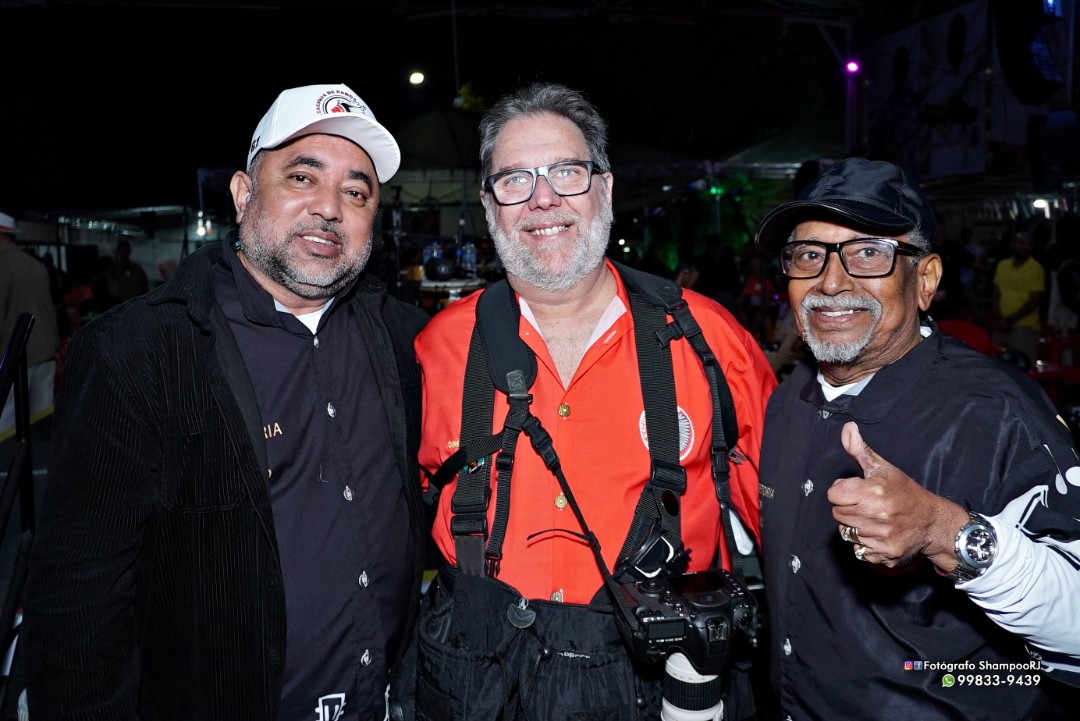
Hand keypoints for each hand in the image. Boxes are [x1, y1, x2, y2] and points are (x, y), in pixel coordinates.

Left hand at [828, 422, 968, 569]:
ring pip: (846, 532)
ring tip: (873, 519)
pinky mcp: (884, 553)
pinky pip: (858, 550)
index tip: (856, 490)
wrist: (932, 522)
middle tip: (866, 505)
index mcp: (874, 491)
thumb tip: (847, 428)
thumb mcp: (883, 468)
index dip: (842, 491)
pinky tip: (879, 533)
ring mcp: (881, 536)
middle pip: (837, 513)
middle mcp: (877, 515)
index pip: (833, 494)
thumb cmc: (905, 492)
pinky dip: (865, 544)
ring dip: (855, 526)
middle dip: (848, 508)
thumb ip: (859, 450)